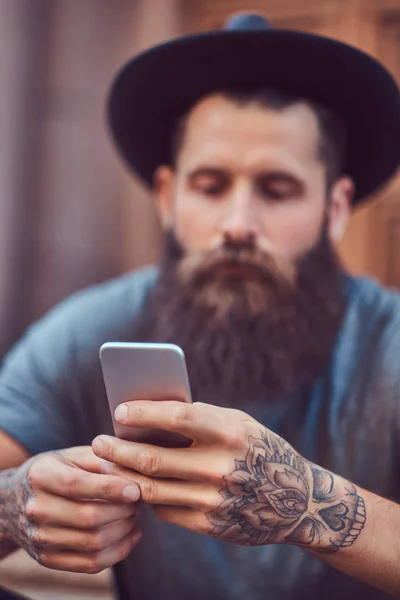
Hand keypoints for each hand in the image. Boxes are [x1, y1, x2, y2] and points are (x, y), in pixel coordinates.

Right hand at [2, 447, 141, 572]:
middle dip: (122, 511)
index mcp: (41, 475)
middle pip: (88, 517)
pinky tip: (131, 534)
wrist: (18, 499)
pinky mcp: (47, 559)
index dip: (109, 488)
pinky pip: (90, 564)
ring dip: (123, 531)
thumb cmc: (58, 470)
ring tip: (135, 515)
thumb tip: (134, 475)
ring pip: (93, 543)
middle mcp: (35, 508)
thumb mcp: (75, 455)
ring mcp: (39, 537)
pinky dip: (118, 551)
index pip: (76, 485)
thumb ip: (103, 460)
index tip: (136, 490)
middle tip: (139, 502)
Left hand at [92, 401, 365, 552]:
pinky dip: (146, 496)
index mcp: (230, 432)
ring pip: (151, 488)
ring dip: (122, 476)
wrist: (296, 501)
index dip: (143, 414)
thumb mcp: (238, 423)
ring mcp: (214, 498)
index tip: (119, 412)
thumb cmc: (259, 449)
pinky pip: (165, 509)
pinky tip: (136, 485)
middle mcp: (222, 466)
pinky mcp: (210, 523)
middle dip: (118, 450)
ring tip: (106, 465)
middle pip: (153, 458)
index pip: (176, 418)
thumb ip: (199, 418)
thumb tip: (149, 416)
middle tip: (99, 443)